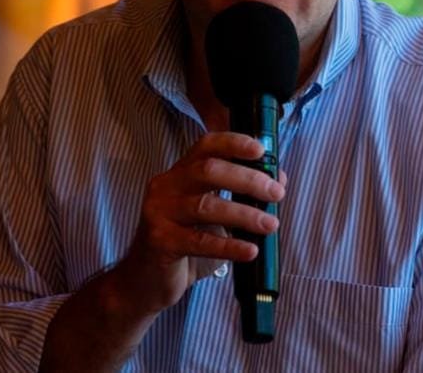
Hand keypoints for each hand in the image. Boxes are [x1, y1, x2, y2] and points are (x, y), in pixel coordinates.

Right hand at [113, 132, 286, 314]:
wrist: (144, 280)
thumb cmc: (183, 242)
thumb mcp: (212, 215)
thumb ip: (239, 195)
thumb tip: (278, 180)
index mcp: (179, 174)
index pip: (205, 146)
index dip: (234, 143)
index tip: (261, 150)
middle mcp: (166, 187)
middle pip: (208, 171)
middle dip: (247, 179)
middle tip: (276, 194)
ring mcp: (159, 213)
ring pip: (206, 206)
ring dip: (244, 214)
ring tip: (270, 224)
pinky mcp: (159, 241)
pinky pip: (199, 241)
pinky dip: (229, 245)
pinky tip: (250, 250)